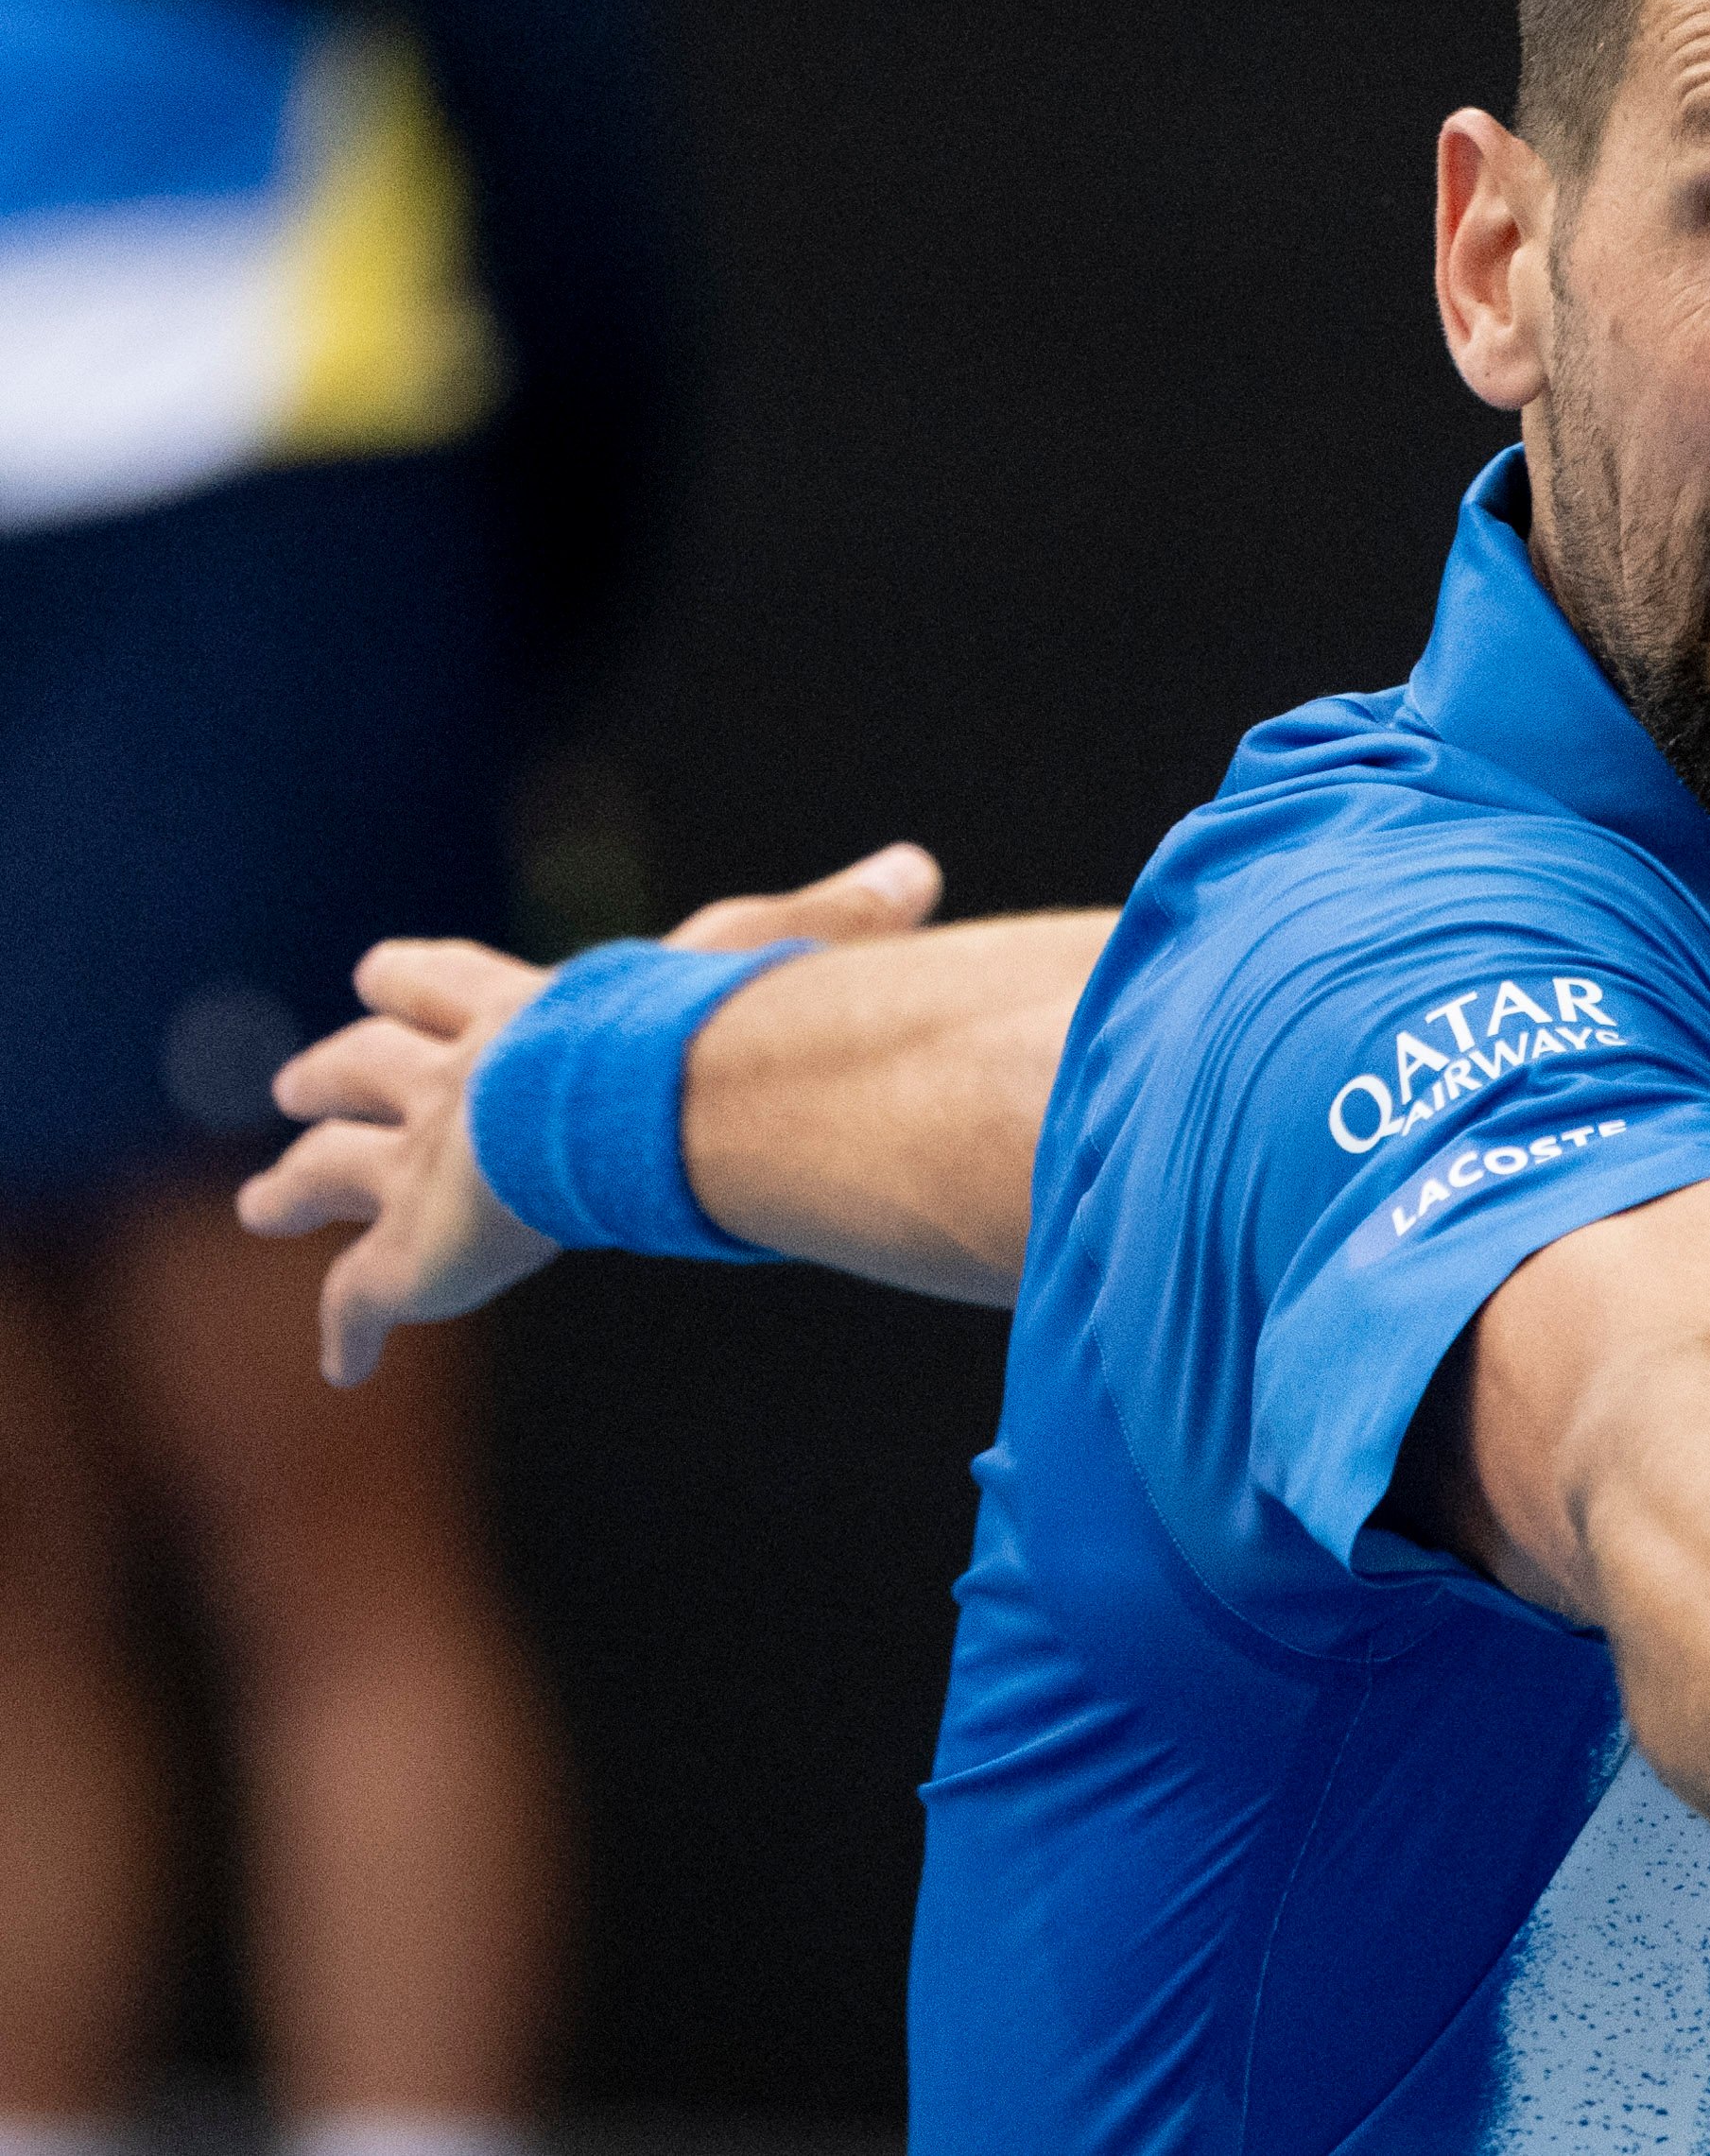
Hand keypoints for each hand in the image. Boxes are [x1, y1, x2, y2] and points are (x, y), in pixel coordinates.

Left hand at [238, 842, 945, 1385]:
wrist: (631, 1099)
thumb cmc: (704, 1029)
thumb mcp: (766, 955)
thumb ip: (834, 922)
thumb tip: (922, 870)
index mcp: (520, 1014)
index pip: (447, 983)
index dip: (416, 980)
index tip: (382, 970)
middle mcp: (454, 1084)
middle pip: (364, 1063)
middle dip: (331, 1068)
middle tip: (293, 1076)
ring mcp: (425, 1171)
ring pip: (333, 1169)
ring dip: (297, 1182)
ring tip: (261, 1201)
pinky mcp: (419, 1255)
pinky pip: (367, 1299)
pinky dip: (349, 1330)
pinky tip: (342, 1365)